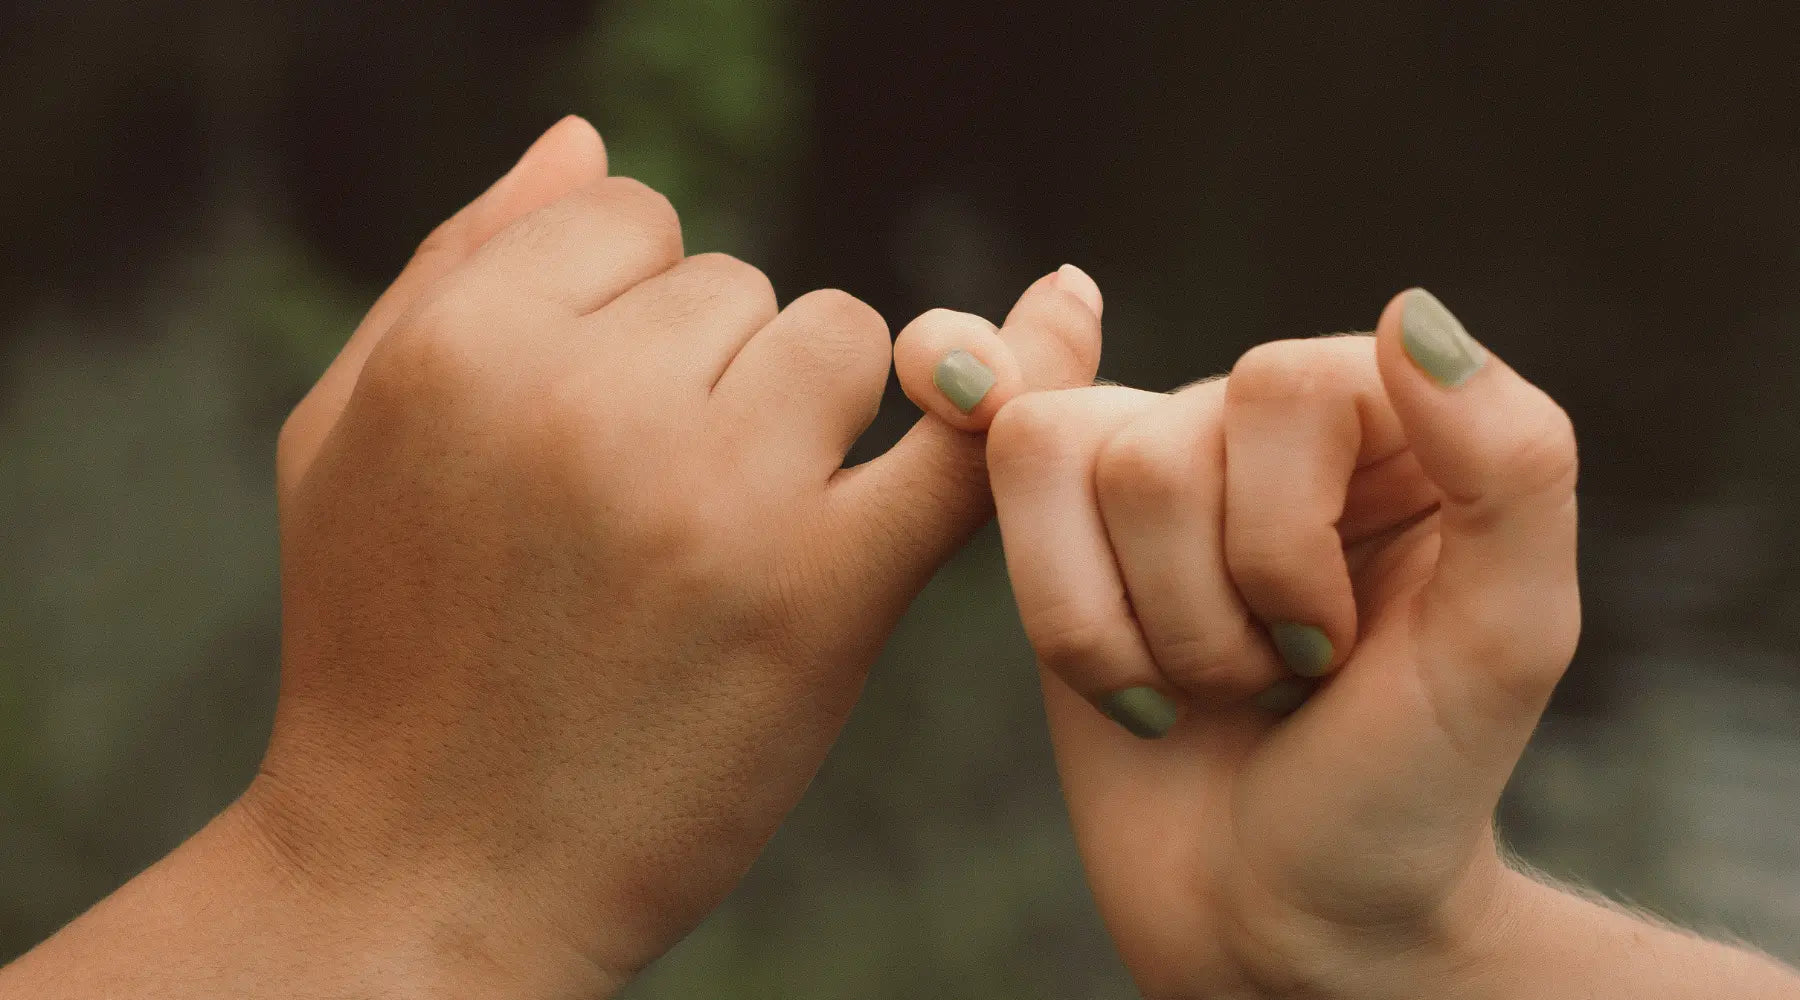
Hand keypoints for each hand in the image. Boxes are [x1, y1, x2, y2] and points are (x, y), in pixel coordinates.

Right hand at [251, 118, 1105, 992]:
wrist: (432, 871)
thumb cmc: (382, 647)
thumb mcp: (347, 434)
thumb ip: (459, 261)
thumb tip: (586, 138)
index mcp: (464, 347)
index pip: (629, 216)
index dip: (625, 307)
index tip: (600, 406)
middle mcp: (591, 404)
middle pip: (740, 285)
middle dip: (709, 372)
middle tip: (644, 506)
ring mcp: (717, 499)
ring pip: (843, 341)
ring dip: (806, 416)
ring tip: (722, 533)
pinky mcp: (822, 596)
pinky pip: (958, 443)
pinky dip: (1013, 382)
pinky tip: (1054, 328)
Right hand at [897, 289, 1579, 997]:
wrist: (1287, 913)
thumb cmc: (1404, 788)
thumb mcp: (1504, 644)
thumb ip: (1512, 467)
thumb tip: (1410, 312)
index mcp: (1394, 418)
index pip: (1282, 388)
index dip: (1287, 548)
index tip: (1339, 649)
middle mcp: (1269, 420)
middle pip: (1160, 449)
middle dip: (1213, 616)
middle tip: (1281, 678)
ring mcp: (1160, 459)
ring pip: (1068, 463)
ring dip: (1145, 631)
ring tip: (1217, 682)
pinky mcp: (1067, 517)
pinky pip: (1006, 482)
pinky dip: (1070, 624)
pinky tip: (1136, 681)